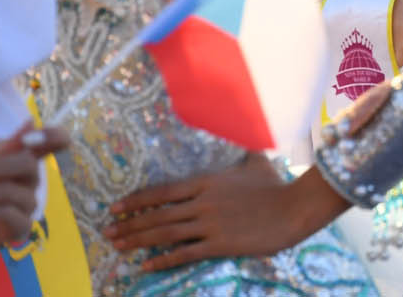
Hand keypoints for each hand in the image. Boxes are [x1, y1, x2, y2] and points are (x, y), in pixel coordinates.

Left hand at [0, 127, 68, 254]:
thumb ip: (4, 148)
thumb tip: (31, 122)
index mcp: (21, 158)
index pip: (55, 141)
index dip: (53, 135)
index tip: (29, 138)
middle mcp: (29, 180)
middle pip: (30, 164)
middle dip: (1, 166)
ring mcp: (27, 205)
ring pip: (14, 192)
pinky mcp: (20, 228)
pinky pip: (9, 213)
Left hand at [104, 155, 329, 271]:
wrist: (294, 208)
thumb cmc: (276, 185)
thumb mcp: (256, 162)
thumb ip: (242, 152)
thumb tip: (242, 136)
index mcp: (206, 182)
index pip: (162, 191)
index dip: (136, 200)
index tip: (116, 208)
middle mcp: (202, 203)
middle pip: (157, 215)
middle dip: (129, 224)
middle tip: (107, 233)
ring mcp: (209, 224)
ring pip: (164, 233)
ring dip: (138, 241)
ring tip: (118, 247)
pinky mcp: (219, 244)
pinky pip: (184, 253)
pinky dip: (162, 261)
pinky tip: (145, 266)